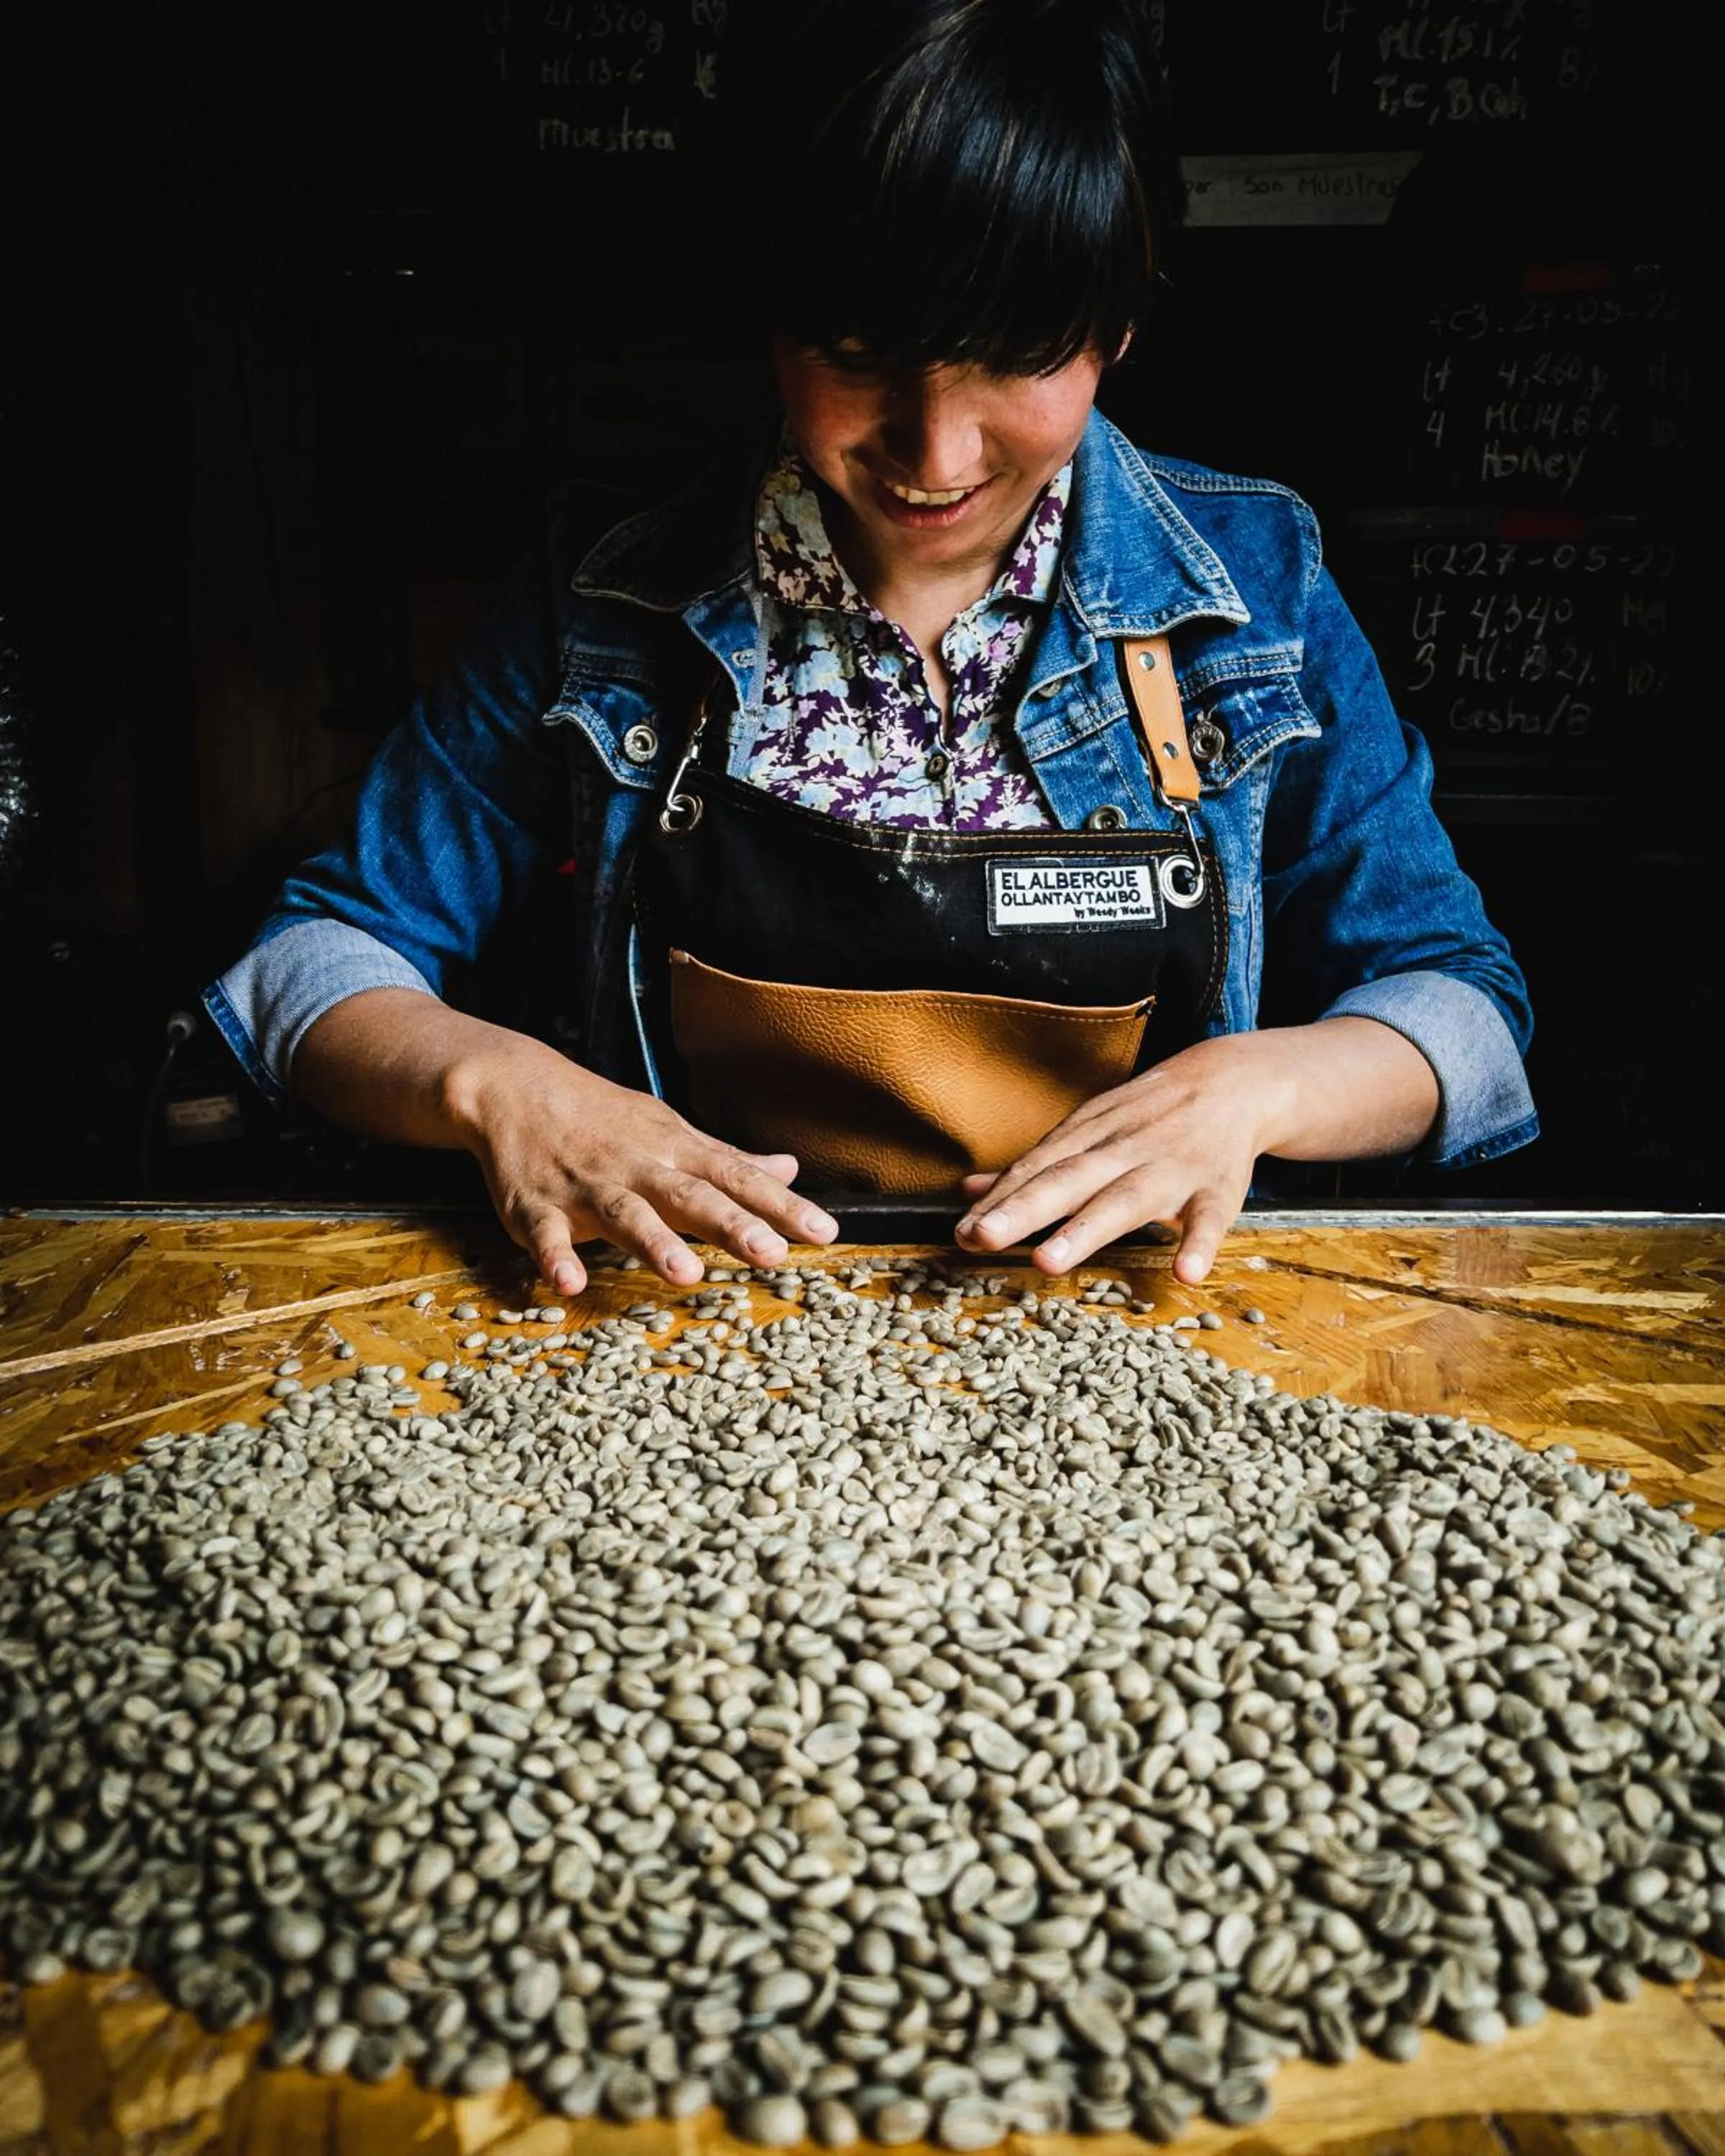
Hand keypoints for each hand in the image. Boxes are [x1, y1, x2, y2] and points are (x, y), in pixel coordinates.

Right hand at [451, 1037, 839, 1295]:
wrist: (515, 1088)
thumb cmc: (603, 1118)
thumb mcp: (670, 1131)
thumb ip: (727, 1159)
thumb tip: (788, 1171)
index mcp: (674, 1152)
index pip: (737, 1179)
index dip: (781, 1207)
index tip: (823, 1232)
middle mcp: (638, 1168)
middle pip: (690, 1197)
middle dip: (730, 1224)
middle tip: (770, 1254)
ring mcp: (587, 1187)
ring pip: (624, 1214)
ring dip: (653, 1242)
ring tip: (685, 1274)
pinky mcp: (536, 1206)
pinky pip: (546, 1235)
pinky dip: (556, 1256)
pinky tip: (570, 1282)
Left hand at [952, 1035, 1275, 1284]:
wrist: (1231, 1082)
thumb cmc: (1148, 1116)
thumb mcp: (1090, 1129)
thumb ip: (1037, 1166)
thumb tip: (973, 1191)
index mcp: (1088, 1137)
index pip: (1036, 1169)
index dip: (999, 1201)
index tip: (962, 1232)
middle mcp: (1122, 1150)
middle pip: (1067, 1180)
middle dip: (1024, 1209)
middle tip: (983, 1237)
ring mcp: (1170, 1168)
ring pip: (1124, 1200)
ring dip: (1086, 1230)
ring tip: (1049, 1261)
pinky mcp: (1216, 1188)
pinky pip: (1209, 1218)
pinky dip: (1199, 1244)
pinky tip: (1186, 1273)